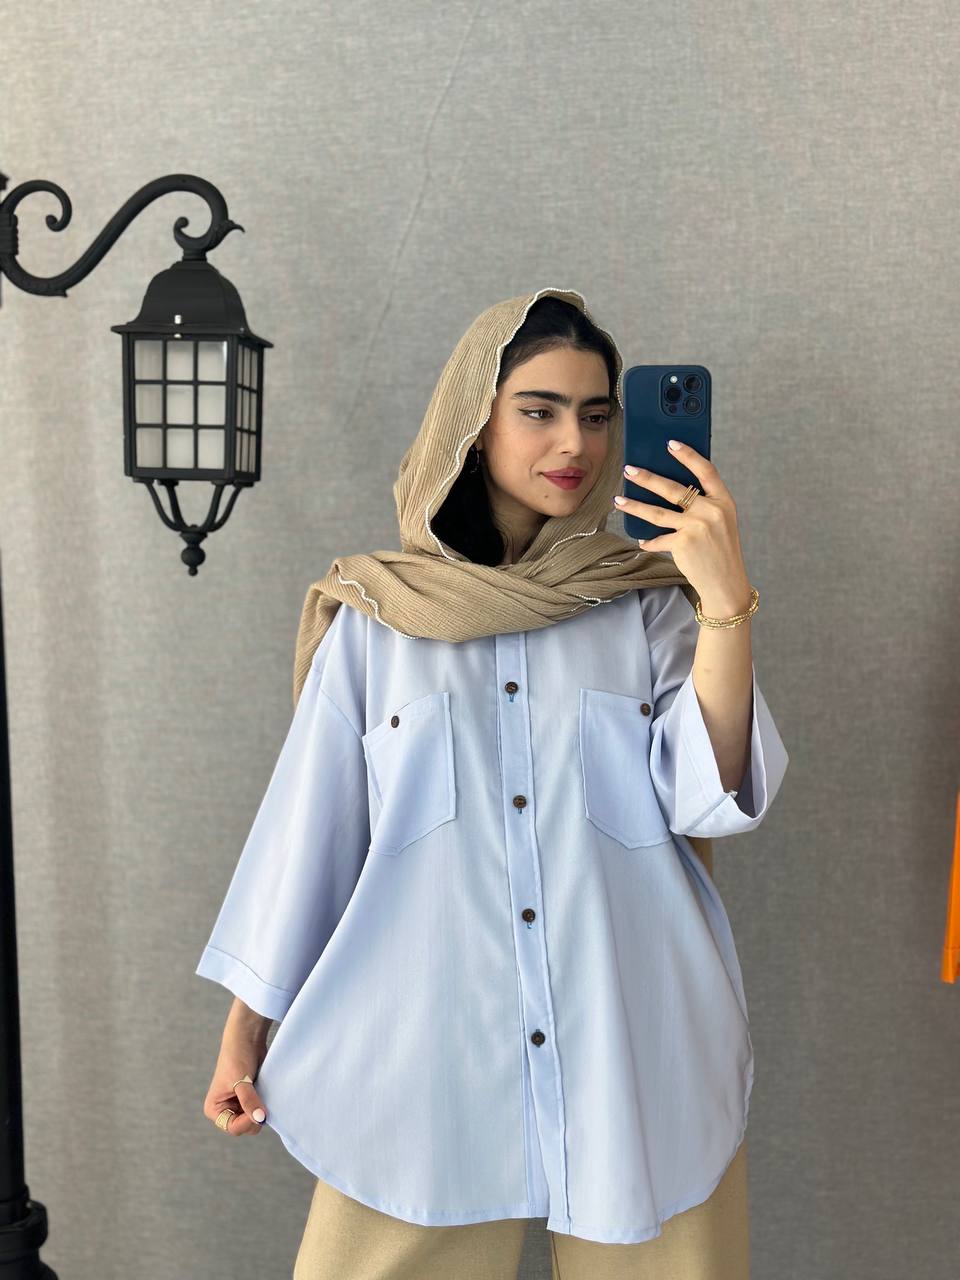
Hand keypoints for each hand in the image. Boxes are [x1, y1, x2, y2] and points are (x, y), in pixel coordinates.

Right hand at [202, 1040, 269, 1136]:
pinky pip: (261, 1110)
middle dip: (255, 1116)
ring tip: (263, 1092)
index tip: (260, 1111)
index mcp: (214, 1109)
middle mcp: (225, 1110)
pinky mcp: (250, 1098)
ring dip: (261, 1109)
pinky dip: (265, 1104)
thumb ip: (250, 1101)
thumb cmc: (238, 1057)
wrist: (247, 1038)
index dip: (248, 1121)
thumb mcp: (242, 1081)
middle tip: (262, 1098)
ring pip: (255, 1120)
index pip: (234, 1128)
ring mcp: (238, 1105)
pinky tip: (267, 1092)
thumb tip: (260, 1119)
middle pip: (246, 1127)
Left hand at [615, 439, 751, 612]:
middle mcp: (712, 511)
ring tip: (618, 500)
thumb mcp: (721, 522)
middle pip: (674, 488)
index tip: (671, 443)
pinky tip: (642, 541)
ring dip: (634, 505)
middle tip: (629, 469)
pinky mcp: (683, 544)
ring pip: (657, 512)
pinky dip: (649, 541)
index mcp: (724, 501)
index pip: (706, 470)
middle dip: (647, 477)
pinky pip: (658, 539)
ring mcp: (697, 527)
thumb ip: (703, 505)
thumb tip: (667, 488)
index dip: (688, 455)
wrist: (726, 584)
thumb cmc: (720, 551)